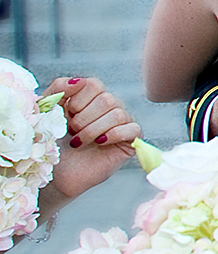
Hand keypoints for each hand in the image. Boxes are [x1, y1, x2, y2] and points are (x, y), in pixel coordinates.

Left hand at [40, 78, 139, 204]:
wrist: (56, 173)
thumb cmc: (51, 144)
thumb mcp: (48, 111)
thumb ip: (58, 89)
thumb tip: (78, 80)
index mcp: (91, 97)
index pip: (94, 84)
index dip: (78, 100)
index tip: (66, 115)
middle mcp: (110, 107)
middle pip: (107, 99)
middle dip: (83, 119)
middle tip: (72, 131)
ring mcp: (122, 123)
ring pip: (117, 114)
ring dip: (93, 130)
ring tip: (79, 142)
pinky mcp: (131, 141)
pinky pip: (133, 129)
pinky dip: (114, 135)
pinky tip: (100, 144)